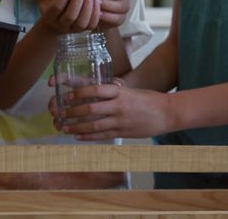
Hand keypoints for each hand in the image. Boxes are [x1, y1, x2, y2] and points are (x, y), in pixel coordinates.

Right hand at [32, 0, 100, 33]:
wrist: (55, 21)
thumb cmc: (49, 2)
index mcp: (49, 15)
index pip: (57, 6)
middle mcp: (60, 25)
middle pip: (70, 16)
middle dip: (77, 0)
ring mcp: (73, 29)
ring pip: (81, 22)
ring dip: (88, 8)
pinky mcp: (83, 30)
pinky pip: (91, 25)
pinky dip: (96, 14)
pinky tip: (97, 1)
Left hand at [48, 83, 173, 139]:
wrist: (167, 113)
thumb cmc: (148, 99)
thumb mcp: (130, 91)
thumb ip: (113, 93)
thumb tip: (94, 93)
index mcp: (121, 92)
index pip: (96, 90)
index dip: (79, 93)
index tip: (67, 96)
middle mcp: (120, 106)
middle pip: (91, 109)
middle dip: (72, 112)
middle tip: (60, 113)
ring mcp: (121, 121)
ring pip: (94, 125)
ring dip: (76, 127)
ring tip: (64, 127)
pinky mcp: (124, 133)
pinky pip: (102, 135)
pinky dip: (88, 136)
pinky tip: (78, 136)